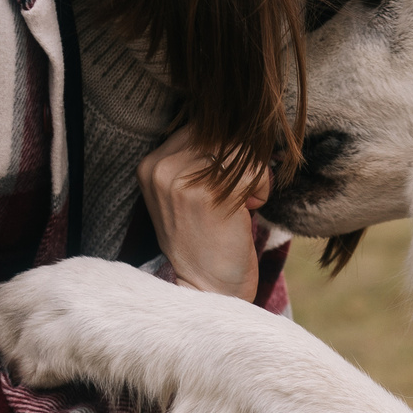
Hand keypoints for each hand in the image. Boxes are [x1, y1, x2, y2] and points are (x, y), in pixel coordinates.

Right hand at [138, 129, 267, 301]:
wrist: (207, 290)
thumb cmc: (208, 241)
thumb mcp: (190, 193)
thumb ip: (202, 158)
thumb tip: (242, 123)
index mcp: (151, 164)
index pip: (202, 126)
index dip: (228, 147)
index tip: (228, 181)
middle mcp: (161, 168)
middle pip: (223, 133)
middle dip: (242, 161)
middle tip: (237, 195)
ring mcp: (182, 181)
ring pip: (241, 150)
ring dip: (254, 177)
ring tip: (240, 205)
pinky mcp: (211, 196)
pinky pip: (255, 171)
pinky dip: (261, 191)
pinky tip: (246, 213)